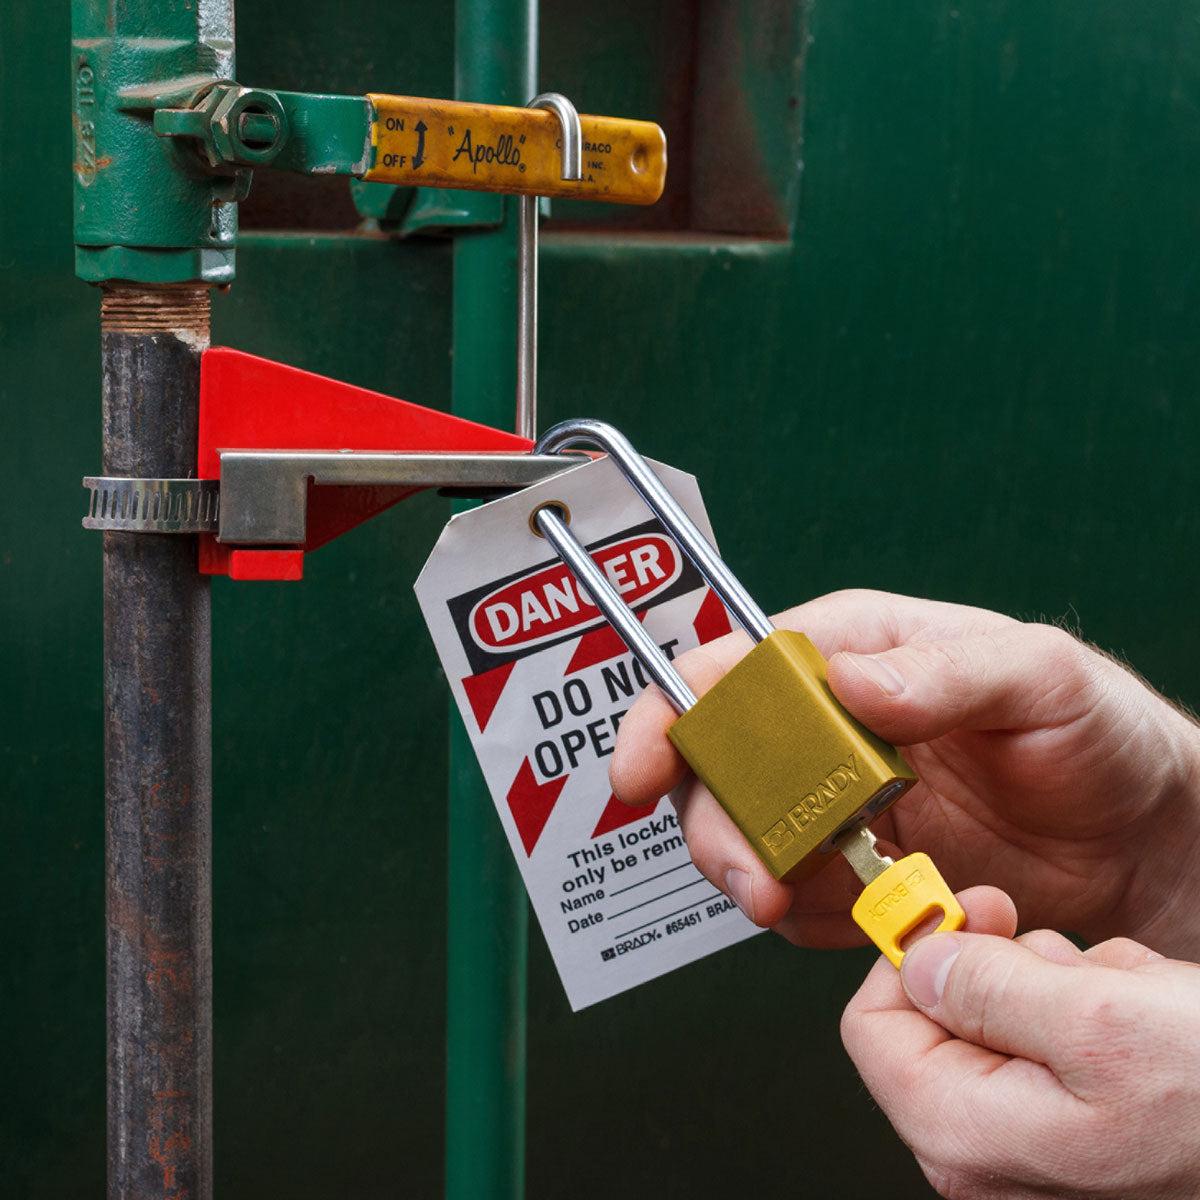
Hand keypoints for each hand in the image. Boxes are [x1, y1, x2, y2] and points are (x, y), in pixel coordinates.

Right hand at [610, 590, 1199, 957]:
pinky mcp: (854, 870)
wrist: (1139, 840)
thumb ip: (947, 669)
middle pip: (718, 764)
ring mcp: (835, 801)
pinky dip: (808, 916)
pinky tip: (858, 911)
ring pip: (742, 836)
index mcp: (852, 652)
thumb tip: (851, 680)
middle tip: (751, 873)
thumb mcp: (1039, 676)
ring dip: (754, 875)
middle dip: (714, 823)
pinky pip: (796, 897)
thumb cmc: (1094, 732)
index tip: (644, 766)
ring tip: (799, 899)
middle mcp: (826, 726)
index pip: (732, 666)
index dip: (672, 712)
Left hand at [842, 911, 1199, 1198]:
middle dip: (1007, 968)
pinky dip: (1099, 1006)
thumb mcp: (1099, 1021)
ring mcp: (1035, 1142)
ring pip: (1006, 1011)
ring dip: (1066, 982)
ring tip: (1133, 1000)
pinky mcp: (1079, 1124)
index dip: (909, 955)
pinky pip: (1057, 1033)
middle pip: (939, 1014)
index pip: (872, 1026)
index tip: (967, 912)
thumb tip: (918, 961)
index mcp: (965, 1136)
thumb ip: (987, 989)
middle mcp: (987, 1153)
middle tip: (1075, 961)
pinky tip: (1152, 1019)